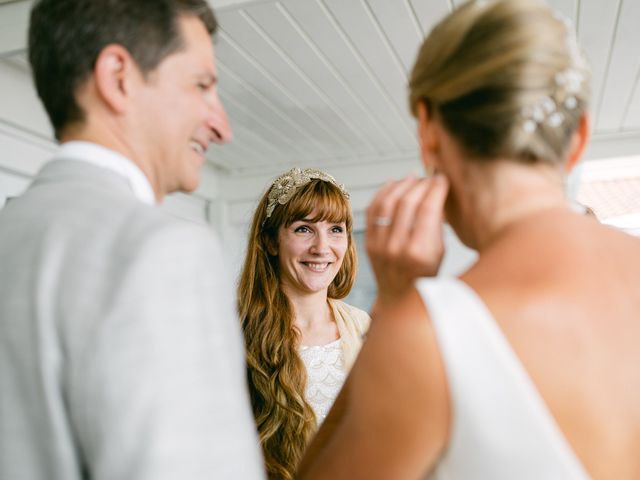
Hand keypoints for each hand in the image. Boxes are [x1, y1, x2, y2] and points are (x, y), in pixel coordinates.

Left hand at [365, 174, 448, 303]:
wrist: (399, 299)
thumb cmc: (424, 277)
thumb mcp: (440, 253)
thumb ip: (436, 224)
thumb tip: (436, 192)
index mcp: (419, 252)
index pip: (428, 208)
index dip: (435, 188)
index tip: (442, 178)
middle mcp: (397, 247)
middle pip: (407, 201)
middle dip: (420, 184)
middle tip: (428, 177)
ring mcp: (379, 245)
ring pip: (388, 202)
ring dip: (401, 184)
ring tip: (412, 178)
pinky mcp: (368, 242)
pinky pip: (372, 210)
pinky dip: (382, 193)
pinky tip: (393, 184)